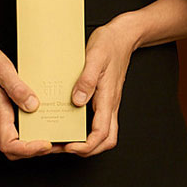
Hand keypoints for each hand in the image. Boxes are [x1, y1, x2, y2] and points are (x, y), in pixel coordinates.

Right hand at [0, 37, 53, 158]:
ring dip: (32, 144)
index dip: (28, 149)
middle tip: (57, 143)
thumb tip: (34, 105)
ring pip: (13, 142)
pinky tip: (40, 122)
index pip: (9, 144)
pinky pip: (12, 130)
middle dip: (35, 151)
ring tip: (53, 136)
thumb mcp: (2, 68)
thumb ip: (17, 88)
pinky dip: (27, 132)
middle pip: (13, 150)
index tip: (46, 143)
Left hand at [63, 14, 141, 156]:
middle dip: (86, 150)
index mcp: (108, 98)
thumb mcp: (94, 57)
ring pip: (104, 134)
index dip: (86, 146)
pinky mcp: (105, 99)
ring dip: (87, 143)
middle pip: (105, 141)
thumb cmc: (110, 44)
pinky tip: (71, 123)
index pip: (101, 134)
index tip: (69, 146)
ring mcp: (109, 103)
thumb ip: (86, 80)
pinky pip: (99, 122)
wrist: (123, 36)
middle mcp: (111, 104)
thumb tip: (77, 101)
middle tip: (63, 148)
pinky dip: (87, 130)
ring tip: (65, 140)